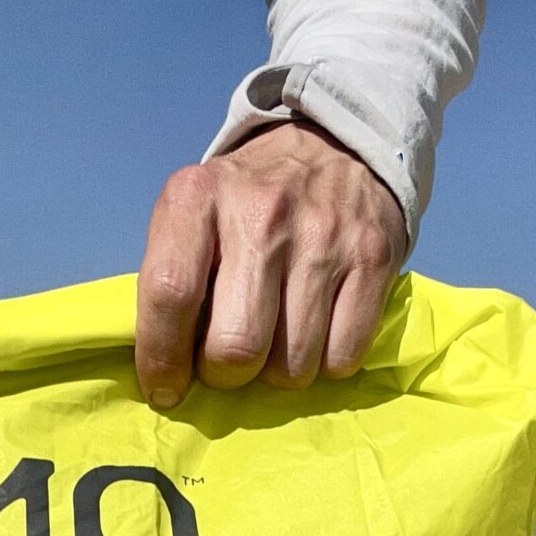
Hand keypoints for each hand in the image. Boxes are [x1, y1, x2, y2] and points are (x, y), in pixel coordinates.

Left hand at [135, 119, 405, 407]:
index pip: (170, 294)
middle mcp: (261, 213)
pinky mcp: (373, 259)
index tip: (165, 389)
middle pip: (236, 347)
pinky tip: (317, 331)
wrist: (333, 146)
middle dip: (226, 375)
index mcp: (198, 198)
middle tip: (228, 361)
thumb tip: (164, 369)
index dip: (162, 359)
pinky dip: (327, 362)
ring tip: (276, 340)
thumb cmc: (245, 202)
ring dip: (278, 372)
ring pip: (293, 364)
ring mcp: (323, 236)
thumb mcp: (192, 213)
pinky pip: (343, 356)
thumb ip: (169, 278)